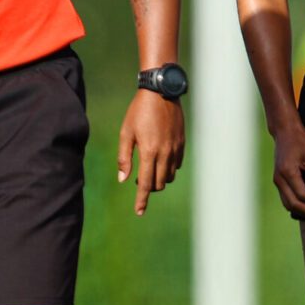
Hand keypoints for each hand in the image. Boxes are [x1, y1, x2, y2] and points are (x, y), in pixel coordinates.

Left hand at [117, 89, 184, 215]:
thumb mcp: (126, 132)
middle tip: (138, 180)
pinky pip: (177, 164)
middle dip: (149, 188)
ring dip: (159, 179)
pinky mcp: (182, 143)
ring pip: (169, 176)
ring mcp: (175, 148)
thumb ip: (124, 157)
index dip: (142, 200)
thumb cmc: (139, 111)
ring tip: (149, 168)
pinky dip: (169, 168)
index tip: (139, 212)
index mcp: (149, 152)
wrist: (161, 92)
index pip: (145, 184)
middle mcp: (165, 153)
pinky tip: (160, 160)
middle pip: (159, 184)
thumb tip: (123, 179)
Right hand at [271, 120, 304, 216]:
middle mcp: (279, 179)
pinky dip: (296, 204)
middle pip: (293, 204)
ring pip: (287, 203)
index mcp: (288, 172)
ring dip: (302, 210)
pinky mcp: (278, 179)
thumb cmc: (301, 140)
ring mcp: (277, 180)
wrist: (285, 130)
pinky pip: (285, 198)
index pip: (302, 195)